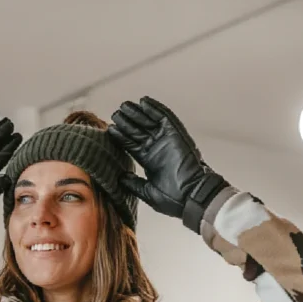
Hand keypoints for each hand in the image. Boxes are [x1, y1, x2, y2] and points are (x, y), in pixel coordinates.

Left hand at [107, 96, 228, 231]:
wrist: (192, 197)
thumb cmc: (174, 200)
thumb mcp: (149, 193)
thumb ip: (134, 185)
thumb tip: (119, 178)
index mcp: (150, 161)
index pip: (132, 144)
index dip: (121, 136)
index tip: (110, 128)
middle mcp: (157, 149)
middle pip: (138, 131)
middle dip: (127, 122)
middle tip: (116, 113)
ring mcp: (167, 141)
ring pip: (149, 122)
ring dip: (137, 113)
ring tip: (125, 106)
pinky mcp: (176, 135)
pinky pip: (165, 118)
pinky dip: (155, 109)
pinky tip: (144, 101)